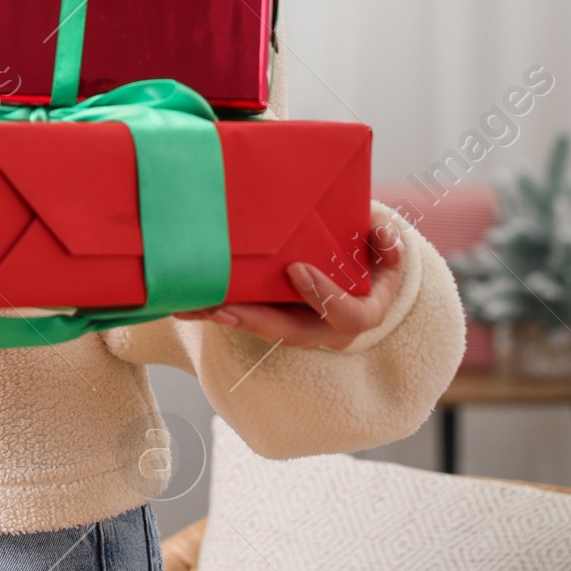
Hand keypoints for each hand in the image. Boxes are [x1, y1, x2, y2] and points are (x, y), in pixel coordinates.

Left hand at [184, 223, 403, 351]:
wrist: (349, 252)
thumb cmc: (366, 244)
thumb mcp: (382, 238)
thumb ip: (385, 239)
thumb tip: (383, 237)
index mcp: (362, 311)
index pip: (349, 316)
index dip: (324, 296)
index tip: (296, 269)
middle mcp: (327, 328)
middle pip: (292, 333)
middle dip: (256, 321)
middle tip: (222, 307)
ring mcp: (298, 325)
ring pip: (262, 329)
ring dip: (227, 318)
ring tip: (192, 307)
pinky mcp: (273, 316)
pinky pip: (246, 316)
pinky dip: (216, 310)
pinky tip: (185, 302)